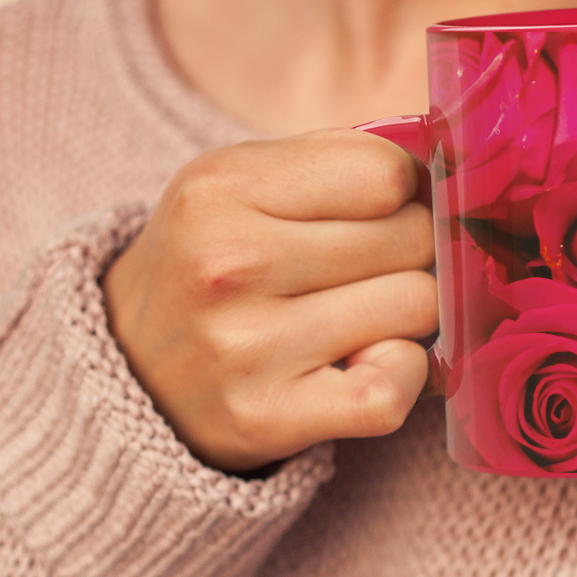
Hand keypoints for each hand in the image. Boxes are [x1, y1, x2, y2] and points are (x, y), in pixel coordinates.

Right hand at [102, 129, 436, 473]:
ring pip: (415, 307)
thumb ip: (336, 160)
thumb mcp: (239, 184)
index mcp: (221, 187)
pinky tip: (370, 364)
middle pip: (410, 239)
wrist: (128, 370)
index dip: (403, 192)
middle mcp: (229, 263)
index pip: (387, 173)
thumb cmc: (212, 265)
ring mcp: (246, 346)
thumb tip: (448, 167)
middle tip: (369, 272)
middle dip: (409, 253)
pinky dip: (402, 376)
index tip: (380, 214)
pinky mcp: (266, 416)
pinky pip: (390, 390)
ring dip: (406, 315)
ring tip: (360, 317)